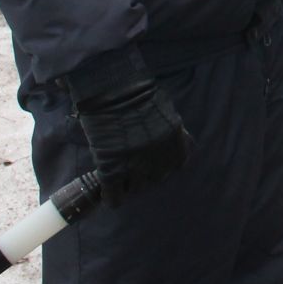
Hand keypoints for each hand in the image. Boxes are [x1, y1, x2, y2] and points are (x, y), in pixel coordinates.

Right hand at [62, 48, 190, 207]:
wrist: (115, 87)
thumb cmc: (139, 92)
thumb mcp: (166, 112)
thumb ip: (168, 132)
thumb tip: (166, 142)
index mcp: (177, 146)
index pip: (174, 168)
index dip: (160, 165)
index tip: (149, 161)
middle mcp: (160, 161)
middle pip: (153, 181)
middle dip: (142, 176)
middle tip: (129, 169)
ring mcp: (136, 168)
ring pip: (134, 190)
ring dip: (126, 185)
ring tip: (117, 179)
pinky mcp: (112, 170)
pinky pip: (113, 195)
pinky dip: (110, 196)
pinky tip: (106, 192)